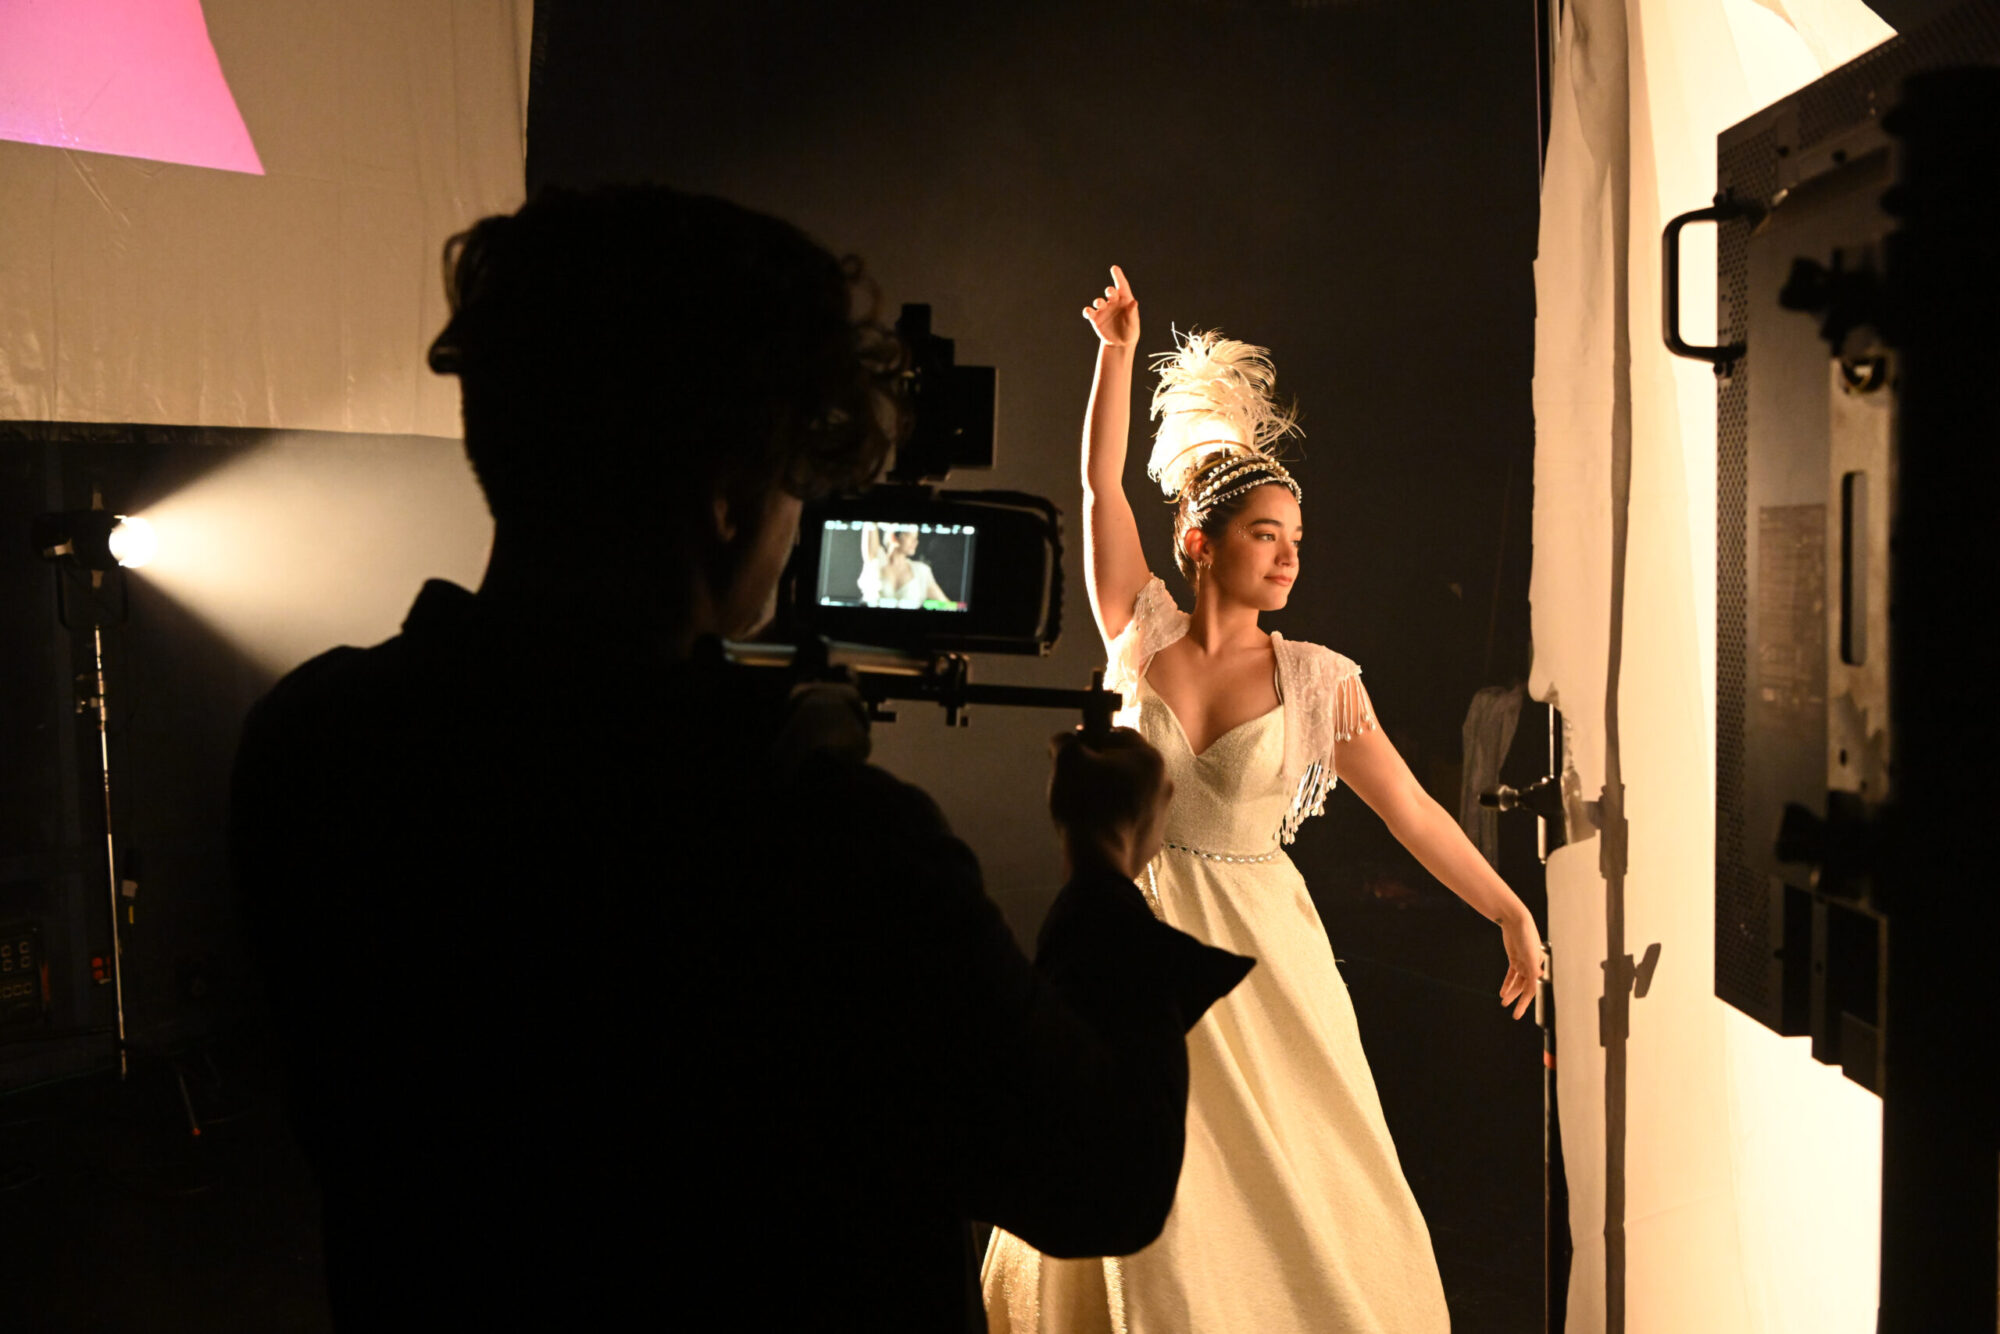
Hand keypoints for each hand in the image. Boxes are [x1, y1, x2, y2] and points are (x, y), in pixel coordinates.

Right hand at [1049, 727, 1172, 879]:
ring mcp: (1161, 814)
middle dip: (1103, 768)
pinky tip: (1097, 827)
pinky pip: (1131, 820)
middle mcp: (1163, 784)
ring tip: (1086, 806)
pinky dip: (1116, 820)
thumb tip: (1064, 740)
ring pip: (1131, 793)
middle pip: (1127, 765)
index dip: (1093, 738)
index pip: (1120, 734)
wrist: (1098, 860)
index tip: (1076, 750)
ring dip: (1111, 794)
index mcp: (1149, 758)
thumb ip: (1065, 740)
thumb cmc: (1085, 803)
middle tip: (1078, 779)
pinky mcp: (1153, 839)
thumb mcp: (1067, 759)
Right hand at [1081, 264, 1139, 348]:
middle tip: (1110, 292)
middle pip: (1110, 292)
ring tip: (1099, 303)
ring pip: (1099, 301)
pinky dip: (1087, 311)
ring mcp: (1103, 310)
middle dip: (1110, 291)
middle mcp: (1113, 302)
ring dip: (1098, 301)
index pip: (1122, 286)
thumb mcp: (1133, 324)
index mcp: (1125, 300)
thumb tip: (1134, 302)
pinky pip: (1089, 312)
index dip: (1118, 276)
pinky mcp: (1095, 318)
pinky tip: (1088, 312)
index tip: (1114, 268)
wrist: (1120, 343)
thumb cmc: (1130, 331)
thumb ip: (1132, 313)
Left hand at [1498, 909, 1542, 1020]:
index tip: (1519, 1012)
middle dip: (1519, 1002)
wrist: (1516, 920)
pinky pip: (1511, 975)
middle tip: (1515, 1015)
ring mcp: (1523, 963)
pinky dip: (1507, 984)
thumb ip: (1534, 965)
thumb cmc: (1526, 934)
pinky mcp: (1515, 959)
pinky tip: (1502, 992)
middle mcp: (1531, 967)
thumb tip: (1539, 978)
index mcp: (1536, 967)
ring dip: (1511, 993)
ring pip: (1517, 983)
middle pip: (1525, 988)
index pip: (1532, 989)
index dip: (1525, 1001)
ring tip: (1504, 1003)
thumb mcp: (1529, 952)